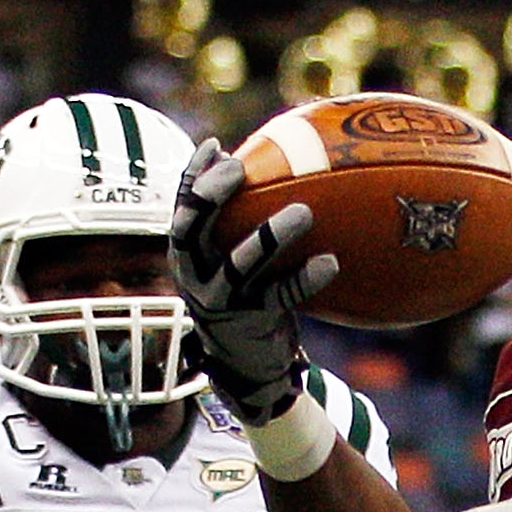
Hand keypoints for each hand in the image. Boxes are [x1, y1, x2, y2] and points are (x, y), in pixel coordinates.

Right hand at [169, 139, 339, 427]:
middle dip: (212, 196)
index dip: (193, 176)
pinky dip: (306, 278)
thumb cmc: (244, 299)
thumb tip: (275, 168)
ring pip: (241, 263)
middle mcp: (196, 277)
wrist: (247, 366)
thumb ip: (239, 225)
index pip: (181, 209)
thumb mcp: (230, 263)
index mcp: (187, 256)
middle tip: (240, 169)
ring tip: (303, 212)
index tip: (215, 145)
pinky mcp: (253, 322)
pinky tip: (331, 262)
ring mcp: (222, 301)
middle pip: (192, 230)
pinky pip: (282, 295)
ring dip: (271, 236)